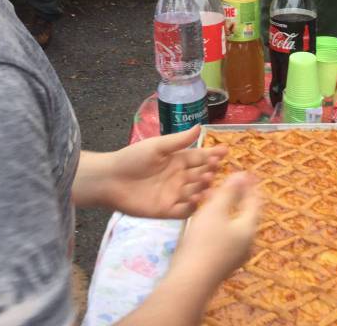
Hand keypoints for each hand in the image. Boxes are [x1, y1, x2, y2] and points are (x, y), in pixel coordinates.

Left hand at [74, 126, 226, 217]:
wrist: (110, 179)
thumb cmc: (132, 158)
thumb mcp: (157, 146)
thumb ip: (179, 140)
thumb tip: (200, 126)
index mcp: (177, 161)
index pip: (199, 157)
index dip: (212, 154)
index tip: (225, 150)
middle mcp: (179, 178)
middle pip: (200, 175)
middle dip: (209, 170)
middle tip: (215, 167)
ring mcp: (174, 195)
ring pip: (195, 192)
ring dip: (203, 187)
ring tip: (206, 180)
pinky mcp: (167, 210)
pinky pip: (185, 210)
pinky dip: (193, 206)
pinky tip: (197, 199)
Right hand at [173, 172, 260, 285]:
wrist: (190, 281)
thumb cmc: (204, 241)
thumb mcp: (216, 211)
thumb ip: (229, 192)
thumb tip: (242, 176)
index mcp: (249, 228)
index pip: (255, 202)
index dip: (251, 186)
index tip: (248, 173)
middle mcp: (246, 243)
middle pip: (245, 215)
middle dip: (237, 197)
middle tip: (228, 183)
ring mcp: (234, 255)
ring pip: (232, 226)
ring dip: (224, 210)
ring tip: (211, 198)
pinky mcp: (221, 263)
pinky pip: (224, 236)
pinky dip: (218, 223)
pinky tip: (204, 220)